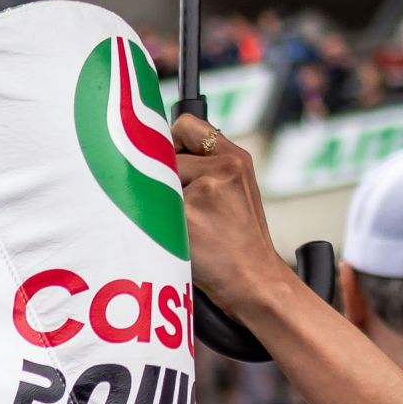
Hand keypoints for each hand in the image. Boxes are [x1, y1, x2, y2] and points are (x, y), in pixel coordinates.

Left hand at [169, 111, 313, 337]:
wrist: (253, 279)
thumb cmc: (236, 241)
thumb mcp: (234, 192)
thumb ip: (206, 167)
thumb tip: (157, 148)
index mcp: (236, 158)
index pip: (187, 124)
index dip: (169, 141)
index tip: (165, 161)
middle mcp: (225, 166)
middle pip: (162, 151)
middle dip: (160, 176)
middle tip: (178, 208)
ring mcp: (205, 188)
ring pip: (154, 179)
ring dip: (157, 201)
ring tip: (183, 227)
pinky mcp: (187, 212)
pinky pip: (149, 205)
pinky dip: (153, 220)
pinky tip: (173, 237)